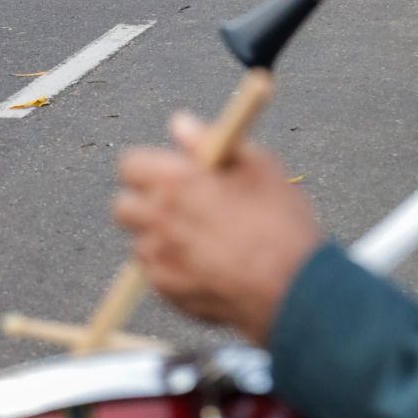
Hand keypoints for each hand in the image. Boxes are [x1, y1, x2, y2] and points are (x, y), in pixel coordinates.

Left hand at [115, 112, 323, 344]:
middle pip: (123, 207)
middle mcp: (157, 221)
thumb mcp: (256, 166)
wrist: (293, 288)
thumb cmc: (280, 221)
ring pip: (141, 242)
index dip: (149, 165)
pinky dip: (175, 267)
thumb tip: (180, 124)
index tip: (170, 170)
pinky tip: (211, 265)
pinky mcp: (169, 294)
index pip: (129, 165)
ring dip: (161, 237)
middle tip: (180, 204)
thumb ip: (209, 141)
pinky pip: (158, 274)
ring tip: (204, 238)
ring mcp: (160, 262)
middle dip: (145, 202)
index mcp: (176, 182)